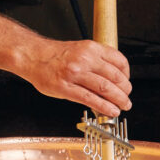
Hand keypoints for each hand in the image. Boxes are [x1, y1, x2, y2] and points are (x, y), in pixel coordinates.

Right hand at [16, 38, 132, 116]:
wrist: (33, 56)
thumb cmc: (55, 55)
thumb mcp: (80, 49)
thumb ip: (96, 60)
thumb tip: (114, 77)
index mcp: (90, 48)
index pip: (119, 61)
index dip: (127, 74)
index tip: (126, 82)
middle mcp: (84, 59)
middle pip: (115, 77)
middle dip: (125, 90)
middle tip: (126, 97)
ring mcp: (74, 74)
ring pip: (105, 88)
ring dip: (118, 100)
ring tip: (123, 106)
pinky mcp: (65, 88)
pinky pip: (90, 99)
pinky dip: (104, 107)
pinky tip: (110, 111)